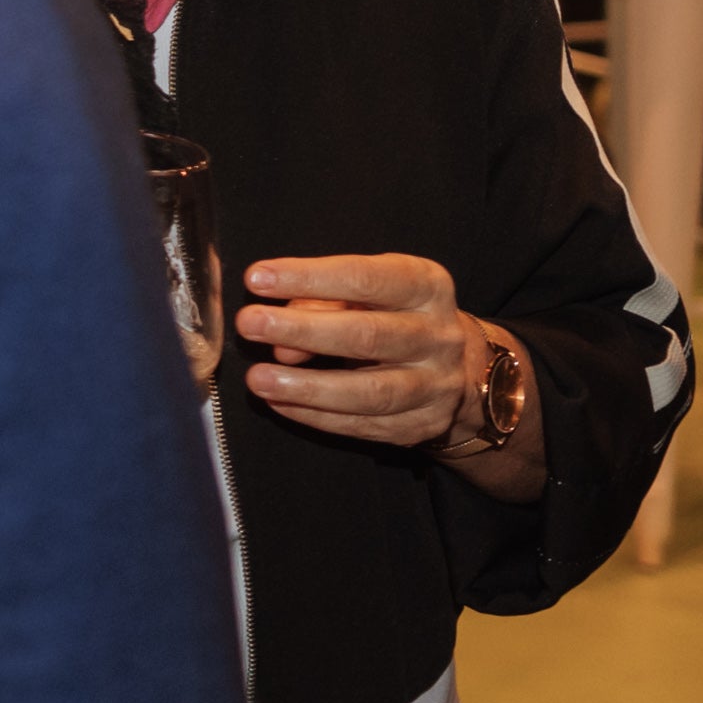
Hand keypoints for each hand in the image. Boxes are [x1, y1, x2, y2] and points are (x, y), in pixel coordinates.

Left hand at [238, 253, 529, 479]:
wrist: (453, 362)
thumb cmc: (391, 312)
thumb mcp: (365, 290)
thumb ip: (321, 300)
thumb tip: (282, 341)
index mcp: (427, 286)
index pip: (367, 278)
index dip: (309, 277)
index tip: (256, 279)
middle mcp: (438, 336)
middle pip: (369, 335)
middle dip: (302, 330)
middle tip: (249, 324)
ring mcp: (436, 385)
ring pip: (371, 392)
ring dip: (308, 387)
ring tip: (258, 379)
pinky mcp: (423, 424)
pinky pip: (366, 425)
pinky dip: (318, 416)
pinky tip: (281, 404)